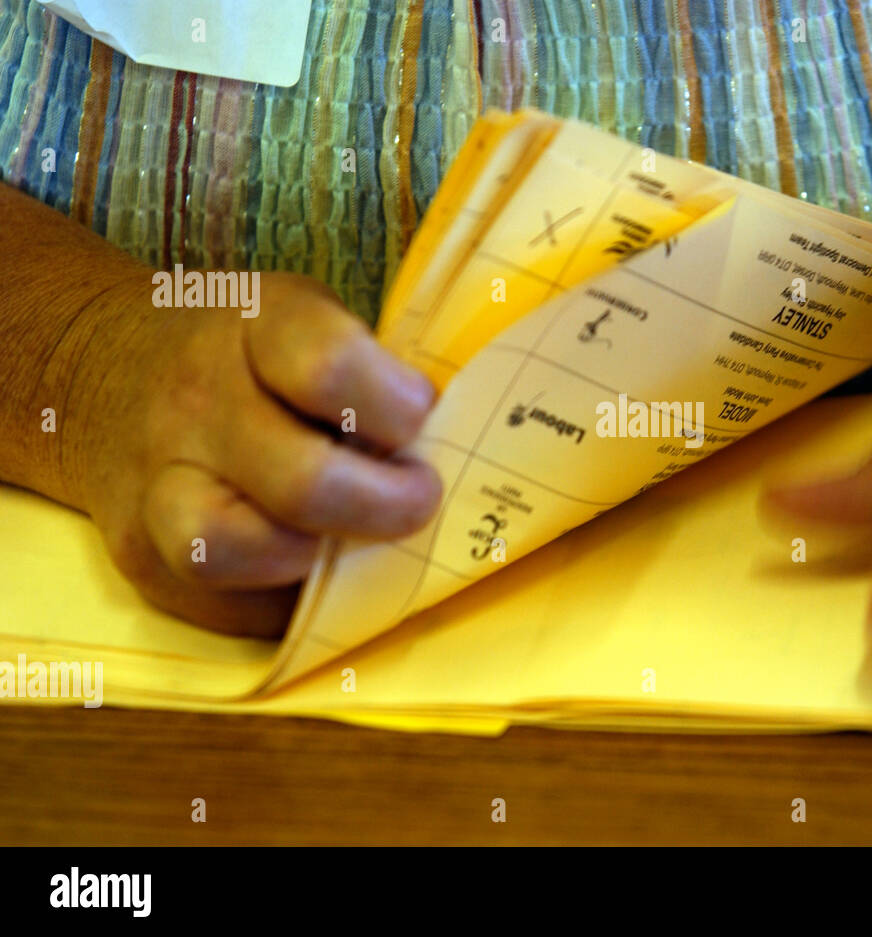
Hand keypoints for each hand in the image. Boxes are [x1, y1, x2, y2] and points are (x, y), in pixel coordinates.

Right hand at [69, 272, 440, 636]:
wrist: (102, 376)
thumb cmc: (245, 357)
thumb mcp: (306, 323)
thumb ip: (370, 376)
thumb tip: (450, 450)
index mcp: (253, 328)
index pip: (328, 367)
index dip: (395, 406)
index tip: (421, 418)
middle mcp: (195, 405)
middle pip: (302, 483)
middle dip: (384, 506)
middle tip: (417, 499)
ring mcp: (157, 488)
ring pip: (240, 553)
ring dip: (320, 563)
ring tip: (351, 543)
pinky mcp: (143, 559)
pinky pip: (230, 607)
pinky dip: (289, 603)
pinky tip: (313, 573)